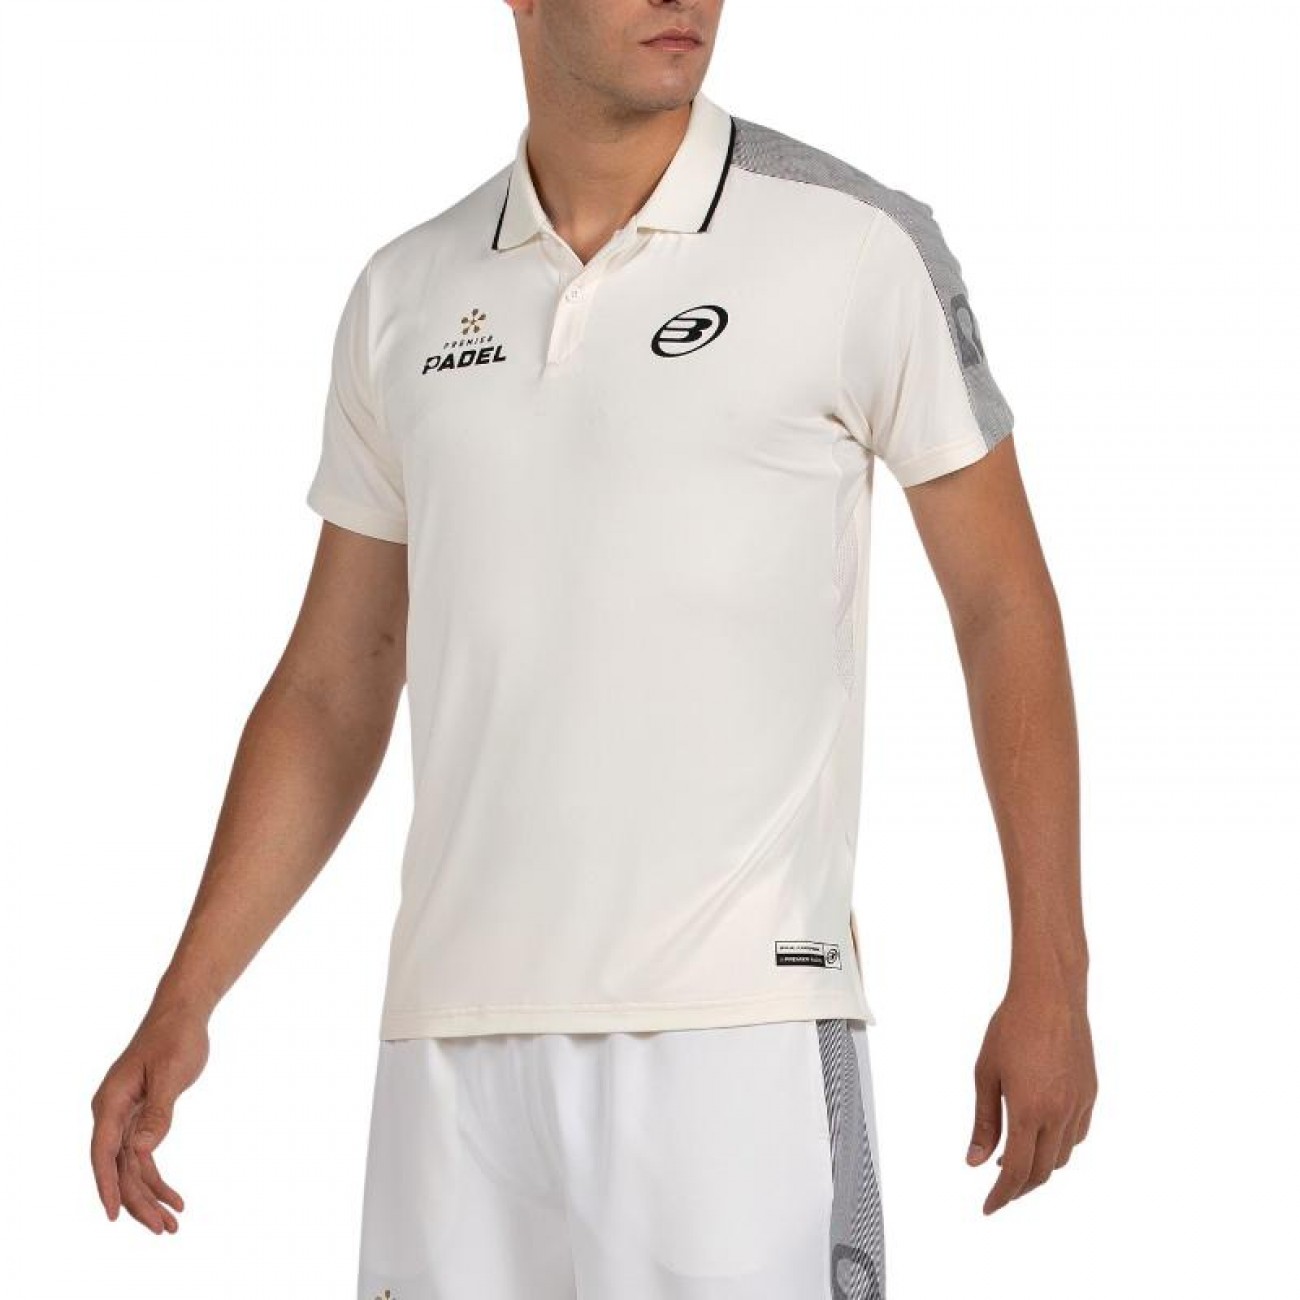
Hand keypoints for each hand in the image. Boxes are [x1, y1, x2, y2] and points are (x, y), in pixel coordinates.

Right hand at [90, 1003, 209, 1232]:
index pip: (103, 1153)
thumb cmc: (176, 1038)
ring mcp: (125, 1117)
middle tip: (164, 1229)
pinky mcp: (141, 1117)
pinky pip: (143, 1156)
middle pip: (119, 1167)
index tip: (115, 1216)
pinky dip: (157, 1177)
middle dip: (139, 1201)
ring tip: (172, 1223)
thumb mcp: (172, 1073)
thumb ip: (157, 1113)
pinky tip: (175, 1198)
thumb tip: (141, 1150)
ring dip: (150, 1195)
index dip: (108, 1186)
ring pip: (131, 1167)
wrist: (182, 1014)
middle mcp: (112, 1113)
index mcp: (112, 1102)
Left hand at [966, 982, 1096, 1213]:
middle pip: (1042, 1171)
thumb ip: (983, 1121)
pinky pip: (1077, 1134)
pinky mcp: (1091, 1094)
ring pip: (1062, 1157)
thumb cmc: (1011, 1027)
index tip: (988, 1207)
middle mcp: (1059, 1114)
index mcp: (1028, 1110)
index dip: (1001, 1195)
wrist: (1051, 995)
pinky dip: (1059, 1147)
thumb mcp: (985, 1073)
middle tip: (999, 1190)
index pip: (1017, 1171)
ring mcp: (1079, 1105)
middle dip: (1019, 1188)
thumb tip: (975, 1161)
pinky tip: (1042, 1137)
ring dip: (1040, 1168)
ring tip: (1014, 1162)